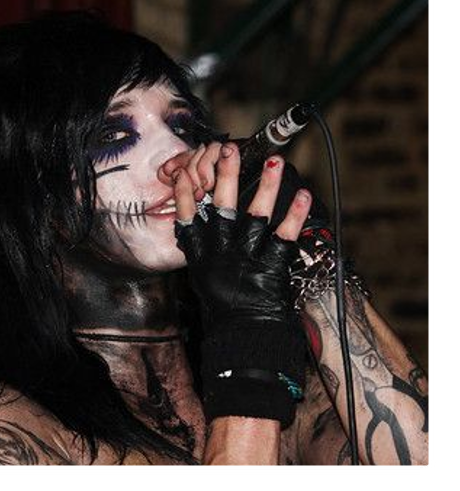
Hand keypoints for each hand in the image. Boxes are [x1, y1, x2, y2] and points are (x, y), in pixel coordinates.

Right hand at [171, 143, 311, 426]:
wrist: (244, 341)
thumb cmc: (226, 310)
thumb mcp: (206, 279)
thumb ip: (205, 249)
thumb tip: (204, 221)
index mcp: (202, 257)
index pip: (189, 218)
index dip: (187, 193)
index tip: (186, 171)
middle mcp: (221, 254)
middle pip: (221, 208)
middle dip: (224, 176)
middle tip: (227, 150)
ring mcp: (246, 260)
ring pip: (254, 216)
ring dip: (265, 186)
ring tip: (274, 162)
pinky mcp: (270, 269)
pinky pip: (284, 237)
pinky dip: (295, 216)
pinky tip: (303, 196)